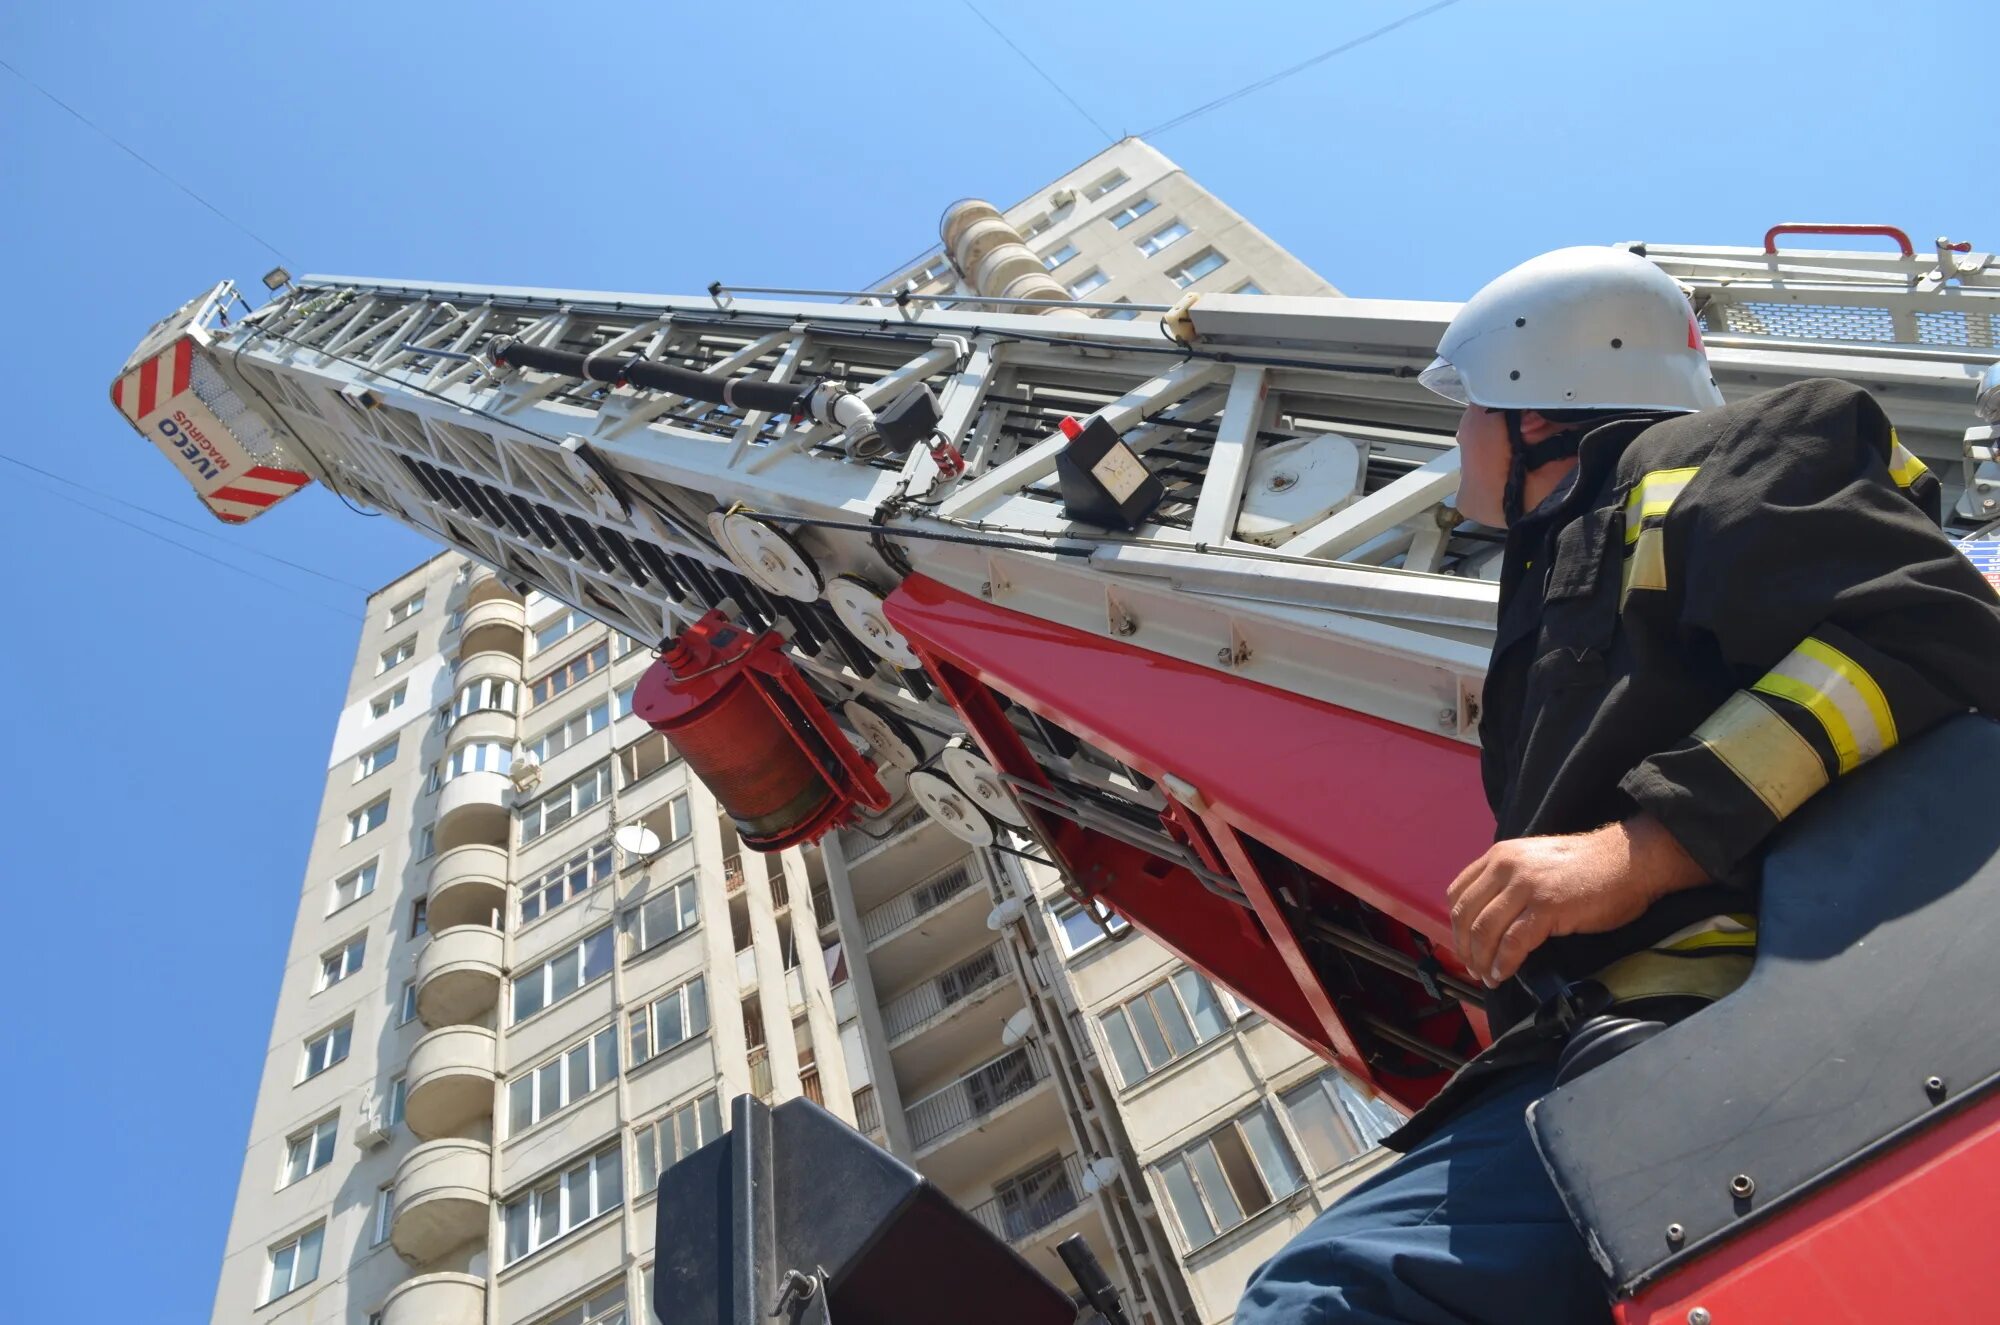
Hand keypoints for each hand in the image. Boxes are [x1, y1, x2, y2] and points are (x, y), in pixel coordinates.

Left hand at [1447, 813, 1707, 986]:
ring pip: (1484, 930)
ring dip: (1482, 960)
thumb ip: (1508, 883)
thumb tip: (1490, 918)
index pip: (1458, 893)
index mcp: (1500, 856)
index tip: (1464, 947)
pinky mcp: (1547, 906)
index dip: (1456, 927)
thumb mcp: (1535, 863)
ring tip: (1489, 976)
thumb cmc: (1587, 868)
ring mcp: (1526, 886)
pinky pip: (1513, 941)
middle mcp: (1506, 866)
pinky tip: (1505, 973)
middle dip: (1465, 948)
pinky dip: (1504, 962)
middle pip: (1465, 915)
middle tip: (1474, 969)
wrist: (1628, 860)